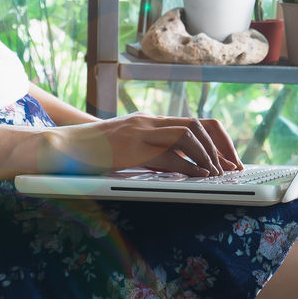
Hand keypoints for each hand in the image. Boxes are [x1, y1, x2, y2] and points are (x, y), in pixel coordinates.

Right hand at [42, 114, 243, 177]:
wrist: (64, 146)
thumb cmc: (92, 152)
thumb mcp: (126, 148)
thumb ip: (148, 151)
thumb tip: (177, 167)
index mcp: (150, 122)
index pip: (193, 123)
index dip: (216, 140)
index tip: (228, 159)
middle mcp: (150, 122)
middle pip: (198, 125)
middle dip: (221, 146)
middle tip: (233, 167)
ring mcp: (142, 131)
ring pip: (189, 133)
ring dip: (208, 154)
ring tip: (218, 173)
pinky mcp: (134, 146)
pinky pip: (170, 153)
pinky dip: (189, 164)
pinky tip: (200, 176)